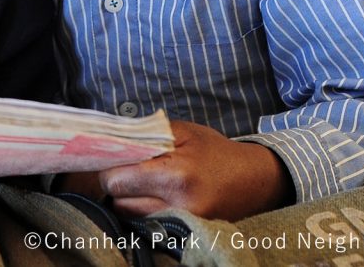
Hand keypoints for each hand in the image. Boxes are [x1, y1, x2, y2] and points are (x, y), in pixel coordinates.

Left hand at [97, 120, 291, 219]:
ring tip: (142, 184)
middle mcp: (179, 205)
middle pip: (119, 201)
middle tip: (127, 171)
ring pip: (130, 216)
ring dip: (128, 200)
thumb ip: (145, 135)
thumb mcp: (182, 132)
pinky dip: (143, 211)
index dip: (108, 168)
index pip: (116, 180)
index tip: (111, 159)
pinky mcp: (187, 233)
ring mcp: (184, 223)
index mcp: (176, 174)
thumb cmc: (215, 151)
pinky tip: (153, 197)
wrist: (255, 180)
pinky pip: (147, 224)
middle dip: (117, 185)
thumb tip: (111, 140)